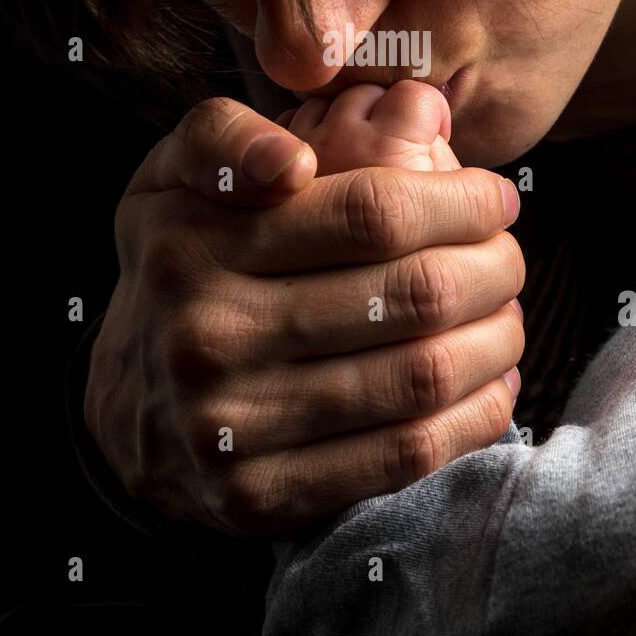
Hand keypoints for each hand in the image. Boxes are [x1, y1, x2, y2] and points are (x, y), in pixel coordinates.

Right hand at [84, 97, 524, 538]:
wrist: (126, 404)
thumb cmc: (179, 265)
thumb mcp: (174, 177)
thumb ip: (228, 138)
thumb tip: (295, 155)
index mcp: (195, 244)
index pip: (371, 213)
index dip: (460, 203)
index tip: (494, 199)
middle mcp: (208, 336)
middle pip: (411, 296)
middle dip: (493, 268)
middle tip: (509, 257)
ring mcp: (232, 427)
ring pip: (420, 376)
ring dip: (497, 340)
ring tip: (508, 314)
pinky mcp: (260, 497)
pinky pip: (404, 455)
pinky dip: (473, 416)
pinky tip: (492, 384)